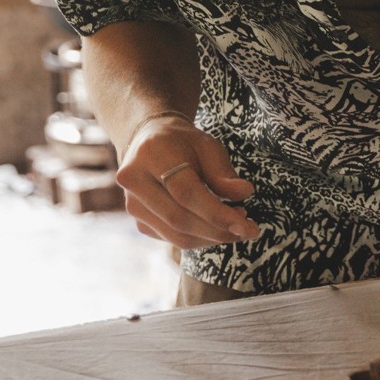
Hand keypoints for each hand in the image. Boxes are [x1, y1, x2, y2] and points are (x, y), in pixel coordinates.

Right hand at [116, 113, 258, 247]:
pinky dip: (199, 238)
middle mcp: (134, 181)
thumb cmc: (183, 143)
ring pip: (176, 235)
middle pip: (179, 219)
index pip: (186, 193)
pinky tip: (216, 227)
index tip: (246, 226)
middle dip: (218, 230)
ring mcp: (132, 204)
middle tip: (246, 229)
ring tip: (235, 226)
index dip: (217, 214)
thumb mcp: (207, 147)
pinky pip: (172, 238)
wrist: (149, 141)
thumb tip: (244, 193)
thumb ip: (223, 172)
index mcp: (152, 154)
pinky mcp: (138, 220)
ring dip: (211, 238)